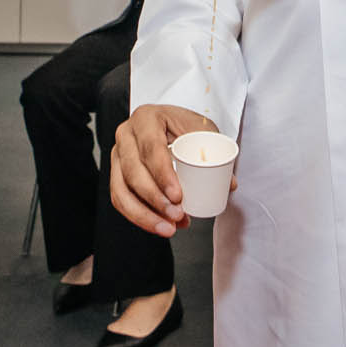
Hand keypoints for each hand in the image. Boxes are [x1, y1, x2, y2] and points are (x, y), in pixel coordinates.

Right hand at [110, 104, 226, 235]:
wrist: (170, 125)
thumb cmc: (184, 126)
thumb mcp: (201, 129)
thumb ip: (215, 153)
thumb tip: (228, 184)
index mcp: (146, 118)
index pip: (151, 148)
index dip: (162, 175)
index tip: (177, 196)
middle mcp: (126, 135)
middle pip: (133, 171)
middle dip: (155, 200)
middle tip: (177, 215)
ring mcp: (118, 155)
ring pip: (121, 190)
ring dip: (144, 214)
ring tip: (168, 228)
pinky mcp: (117, 174)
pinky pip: (120, 199)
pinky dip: (138, 217)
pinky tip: (158, 225)